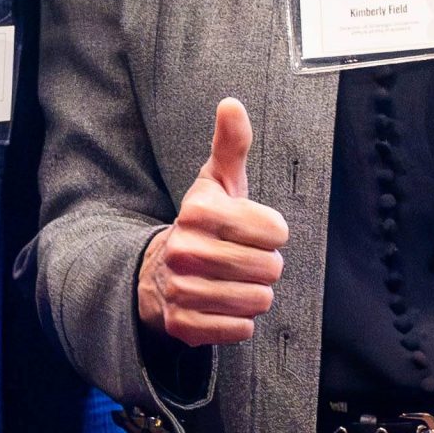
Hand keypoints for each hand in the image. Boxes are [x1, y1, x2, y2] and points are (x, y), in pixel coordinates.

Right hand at [136, 98, 289, 347]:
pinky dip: (237, 321)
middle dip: (264, 266)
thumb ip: (230, 145)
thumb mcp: (217, 183)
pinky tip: (220, 305)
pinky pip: (240, 329)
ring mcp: (181, 289)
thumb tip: (231, 103)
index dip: (271, 233)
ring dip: (253, 294)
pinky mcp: (182, 324)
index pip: (276, 231)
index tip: (250, 231)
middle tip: (240, 260)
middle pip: (271, 268)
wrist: (157, 273)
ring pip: (258, 300)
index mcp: (198, 211)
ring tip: (231, 282)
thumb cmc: (204, 225)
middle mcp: (185, 249)